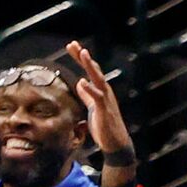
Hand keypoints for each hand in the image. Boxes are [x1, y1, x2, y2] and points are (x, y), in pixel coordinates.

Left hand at [67, 41, 133, 166]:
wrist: (115, 142)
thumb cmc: (103, 125)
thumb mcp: (92, 106)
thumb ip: (87, 95)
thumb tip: (80, 83)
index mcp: (99, 90)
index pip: (88, 70)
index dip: (80, 58)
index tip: (71, 46)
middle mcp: (104, 91)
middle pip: (93, 69)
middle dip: (83, 56)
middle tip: (73, 44)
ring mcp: (106, 99)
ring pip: (98, 78)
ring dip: (90, 66)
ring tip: (82, 53)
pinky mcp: (104, 109)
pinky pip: (97, 97)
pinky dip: (90, 89)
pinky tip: (82, 82)